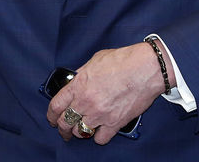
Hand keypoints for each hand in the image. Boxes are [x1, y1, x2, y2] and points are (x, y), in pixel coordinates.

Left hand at [46, 42, 174, 144]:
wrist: (147, 67)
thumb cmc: (125, 60)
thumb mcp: (96, 60)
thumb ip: (83, 73)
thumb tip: (77, 80)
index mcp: (79, 85)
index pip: (56, 106)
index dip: (52, 115)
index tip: (53, 118)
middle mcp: (86, 102)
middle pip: (65, 123)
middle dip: (63, 128)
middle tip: (65, 130)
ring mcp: (100, 114)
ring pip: (80, 133)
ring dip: (80, 131)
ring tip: (84, 129)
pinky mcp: (115, 123)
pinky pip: (100, 139)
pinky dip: (99, 136)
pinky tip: (101, 130)